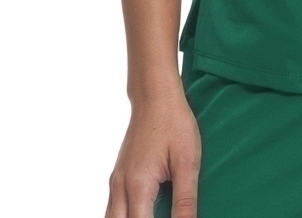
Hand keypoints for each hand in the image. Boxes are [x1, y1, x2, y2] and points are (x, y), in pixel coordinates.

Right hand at [105, 82, 201, 217]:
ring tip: (153, 213)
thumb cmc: (174, 123)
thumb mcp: (187, 162)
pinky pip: (114, 208)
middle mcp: (120, 187)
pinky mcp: (118, 175)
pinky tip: (144, 212)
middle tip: (159, 216)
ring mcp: (116, 180)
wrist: (155, 94)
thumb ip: (185, 200)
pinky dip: (123, 216)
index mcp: (138, 186)